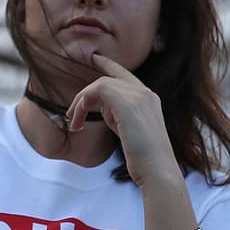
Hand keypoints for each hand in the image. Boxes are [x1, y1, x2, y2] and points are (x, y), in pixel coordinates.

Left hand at [64, 52, 180, 188]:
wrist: (157, 171)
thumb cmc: (143, 159)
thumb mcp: (130, 131)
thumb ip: (118, 116)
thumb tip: (102, 108)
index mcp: (148, 98)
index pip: (124, 74)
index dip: (108, 65)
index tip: (94, 58)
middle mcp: (145, 93)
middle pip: (108, 78)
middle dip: (85, 93)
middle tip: (71, 113)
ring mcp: (139, 96)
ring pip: (100, 84)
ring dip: (81, 102)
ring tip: (74, 122)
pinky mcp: (128, 103)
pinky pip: (99, 89)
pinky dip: (84, 103)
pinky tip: (79, 120)